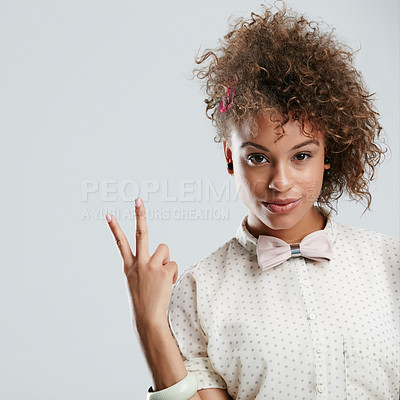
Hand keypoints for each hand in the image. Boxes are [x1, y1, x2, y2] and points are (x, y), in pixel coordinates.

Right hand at [106, 198, 177, 329]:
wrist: (148, 319)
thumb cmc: (144, 300)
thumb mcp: (138, 281)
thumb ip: (145, 266)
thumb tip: (163, 257)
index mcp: (129, 266)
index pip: (121, 243)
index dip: (115, 228)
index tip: (109, 214)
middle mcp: (139, 263)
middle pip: (141, 233)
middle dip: (139, 215)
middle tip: (138, 199)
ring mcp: (151, 266)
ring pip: (164, 249)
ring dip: (166, 260)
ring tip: (162, 277)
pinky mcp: (163, 271)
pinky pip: (173, 264)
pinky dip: (173, 273)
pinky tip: (168, 284)